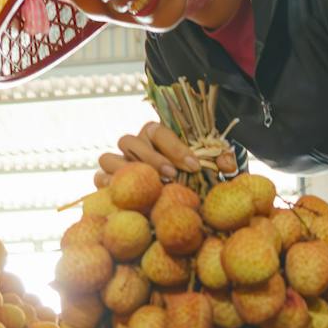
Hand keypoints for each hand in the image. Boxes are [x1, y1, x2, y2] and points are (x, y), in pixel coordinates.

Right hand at [95, 120, 237, 187]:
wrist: (172, 196)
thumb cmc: (189, 175)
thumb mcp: (207, 166)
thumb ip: (219, 161)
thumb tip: (228, 165)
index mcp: (155, 135)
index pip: (158, 131)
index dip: (175, 146)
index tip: (193, 164)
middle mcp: (133, 146)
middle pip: (130, 141)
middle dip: (152, 158)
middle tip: (172, 175)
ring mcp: (117, 163)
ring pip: (108, 157)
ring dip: (127, 171)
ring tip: (149, 186)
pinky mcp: (106, 181)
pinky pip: (99, 179)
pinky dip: (109, 186)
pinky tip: (128, 196)